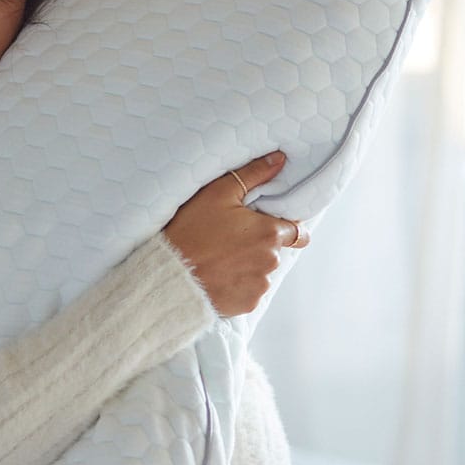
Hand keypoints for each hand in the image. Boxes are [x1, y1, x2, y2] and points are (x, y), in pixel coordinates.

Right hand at [163, 152, 309, 316]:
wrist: (167, 276)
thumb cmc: (190, 231)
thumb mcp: (217, 194)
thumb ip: (252, 175)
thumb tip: (279, 160)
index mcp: (269, 233)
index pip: (297, 231)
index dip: (284, 226)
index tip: (264, 225)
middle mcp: (271, 261)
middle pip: (275, 251)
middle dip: (259, 245)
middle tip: (230, 239)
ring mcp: (259, 286)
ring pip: (262, 272)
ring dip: (248, 266)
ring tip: (219, 259)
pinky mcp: (247, 305)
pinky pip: (249, 291)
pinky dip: (237, 284)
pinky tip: (216, 275)